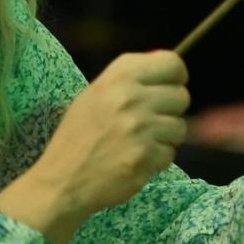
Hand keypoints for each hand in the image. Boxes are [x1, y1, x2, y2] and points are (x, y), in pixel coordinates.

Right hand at [32, 50, 189, 216]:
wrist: (61, 180)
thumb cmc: (78, 135)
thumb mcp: (96, 94)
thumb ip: (132, 80)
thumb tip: (172, 71)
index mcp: (119, 75)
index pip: (173, 63)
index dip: (176, 78)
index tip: (169, 89)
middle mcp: (131, 97)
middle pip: (182, 96)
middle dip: (171, 111)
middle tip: (150, 123)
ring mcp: (140, 127)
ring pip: (180, 127)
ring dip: (165, 138)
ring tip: (139, 143)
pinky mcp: (146, 156)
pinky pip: (170, 153)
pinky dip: (156, 159)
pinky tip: (135, 160)